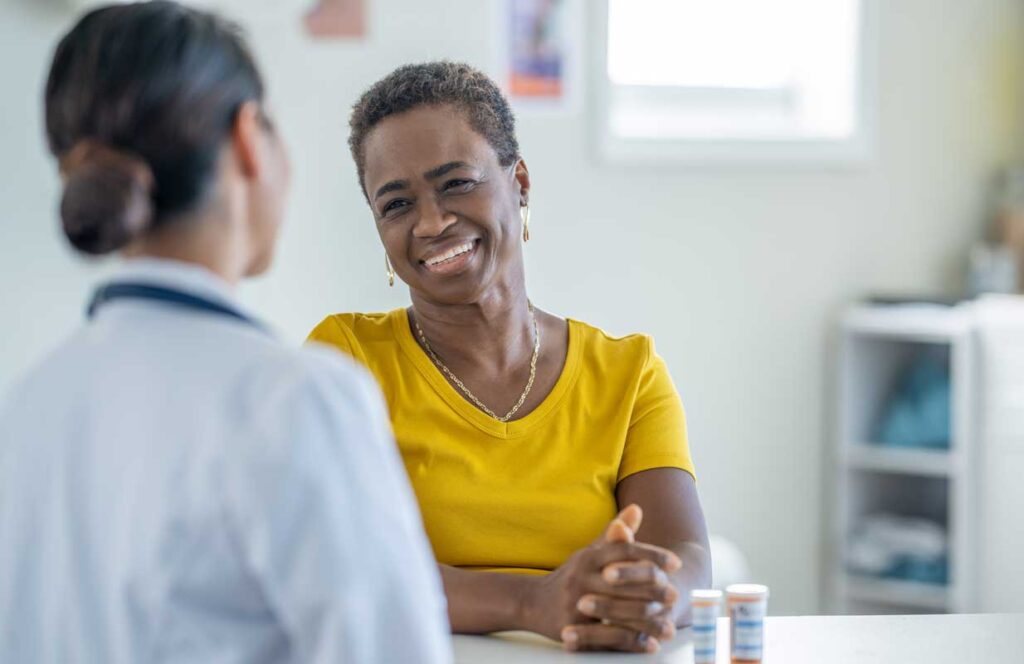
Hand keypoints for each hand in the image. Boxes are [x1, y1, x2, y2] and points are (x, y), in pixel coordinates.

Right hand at [522, 505, 680, 651]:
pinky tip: (651, 644)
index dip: (651, 555)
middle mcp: (582, 577)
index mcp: (589, 556)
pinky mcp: (573, 627)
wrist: (531, 602)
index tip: (675, 563)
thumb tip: (637, 509)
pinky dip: (632, 641)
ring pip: (618, 610)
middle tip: (675, 595)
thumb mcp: (591, 553)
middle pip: (623, 580)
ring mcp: (576, 602)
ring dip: (647, 619)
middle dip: (652, 589)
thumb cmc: (571, 576)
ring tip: (670, 626)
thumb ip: (615, 534)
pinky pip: (608, 636)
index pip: (624, 549)